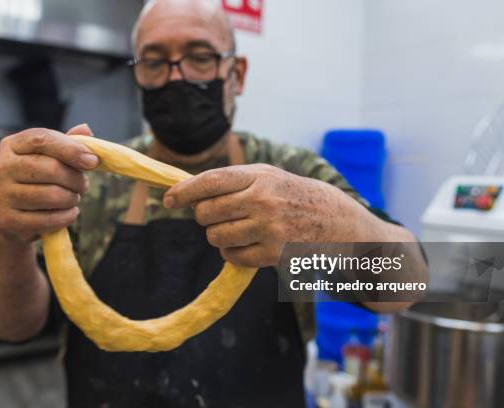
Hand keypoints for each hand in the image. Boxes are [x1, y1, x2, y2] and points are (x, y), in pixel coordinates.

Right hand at [0, 124, 98, 242]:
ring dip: (72, 198)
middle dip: (76, 179)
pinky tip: (69, 212)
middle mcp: (1, 167)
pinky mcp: (8, 220)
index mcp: (11, 145)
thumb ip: (67, 143)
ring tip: (73, 198)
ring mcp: (1, 195)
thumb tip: (85, 130)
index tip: (93, 161)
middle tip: (83, 185)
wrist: (12, 216)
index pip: (42, 139)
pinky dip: (67, 216)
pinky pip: (50, 219)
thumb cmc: (36, 180)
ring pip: (53, 195)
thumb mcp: (48, 157)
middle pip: (51, 169)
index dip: (71, 149)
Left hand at [163, 164, 353, 267]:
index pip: (211, 181)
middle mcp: (263, 200)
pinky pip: (232, 256)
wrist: (335, 221)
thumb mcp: (266, 177)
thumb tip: (187, 192)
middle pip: (207, 213)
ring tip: (237, 230)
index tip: (168, 199)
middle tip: (217, 216)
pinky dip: (232, 253)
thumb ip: (231, 181)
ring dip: (218, 236)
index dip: (185, 191)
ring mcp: (269, 228)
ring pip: (216, 236)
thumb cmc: (291, 196)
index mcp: (259, 176)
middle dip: (204, 217)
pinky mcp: (274, 253)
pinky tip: (247, 245)